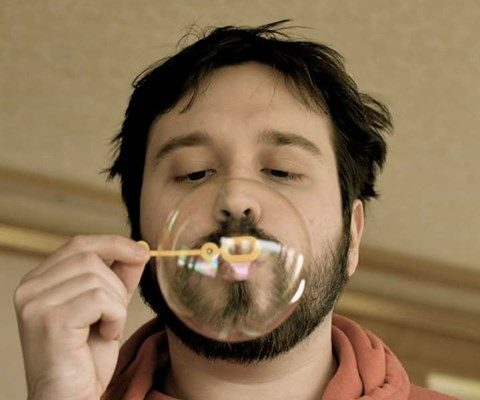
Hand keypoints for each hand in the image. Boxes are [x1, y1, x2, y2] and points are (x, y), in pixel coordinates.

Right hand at [14, 235, 150, 399]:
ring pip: (98, 279)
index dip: (114, 243)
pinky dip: (115, 317)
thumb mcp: (108, 306)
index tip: (142, 252)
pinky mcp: (50, 321)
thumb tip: (139, 247)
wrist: (71, 397)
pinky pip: (100, 299)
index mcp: (39, 280)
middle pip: (90, 258)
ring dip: (116, 305)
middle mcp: (30, 288)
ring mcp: (35, 304)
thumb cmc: (87, 355)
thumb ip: (119, 275)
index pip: (79, 244)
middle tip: (115, 314)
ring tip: (107, 328)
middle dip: (116, 284)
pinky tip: (106, 334)